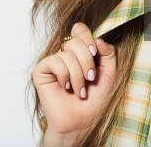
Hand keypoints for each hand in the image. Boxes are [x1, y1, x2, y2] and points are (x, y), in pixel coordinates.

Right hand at [32, 22, 117, 144]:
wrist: (82, 121)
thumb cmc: (95, 99)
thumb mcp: (109, 74)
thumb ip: (108, 54)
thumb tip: (99, 39)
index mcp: (80, 51)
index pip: (79, 29)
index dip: (87, 38)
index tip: (95, 53)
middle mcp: (65, 53)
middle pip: (75, 40)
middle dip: (87, 61)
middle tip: (90, 78)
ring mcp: (53, 61)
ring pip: (67, 54)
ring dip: (78, 75)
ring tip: (80, 90)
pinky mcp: (41, 71)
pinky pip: (55, 62)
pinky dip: (65, 76)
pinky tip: (66, 87)